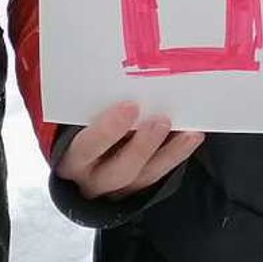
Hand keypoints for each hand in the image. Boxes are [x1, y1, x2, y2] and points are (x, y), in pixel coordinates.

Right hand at [55, 101, 202, 199]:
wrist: (82, 156)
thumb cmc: (79, 123)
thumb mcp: (78, 116)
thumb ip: (92, 104)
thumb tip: (115, 70)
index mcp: (70, 159)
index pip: (86, 148)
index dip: (107, 131)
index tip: (130, 107)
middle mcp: (91, 179)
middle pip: (118, 171)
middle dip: (143, 147)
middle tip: (162, 120)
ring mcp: (115, 190)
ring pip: (144, 178)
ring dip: (169, 153)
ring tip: (189, 132)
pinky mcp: (136, 191)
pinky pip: (158, 176)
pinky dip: (176, 156)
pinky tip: (192, 137)